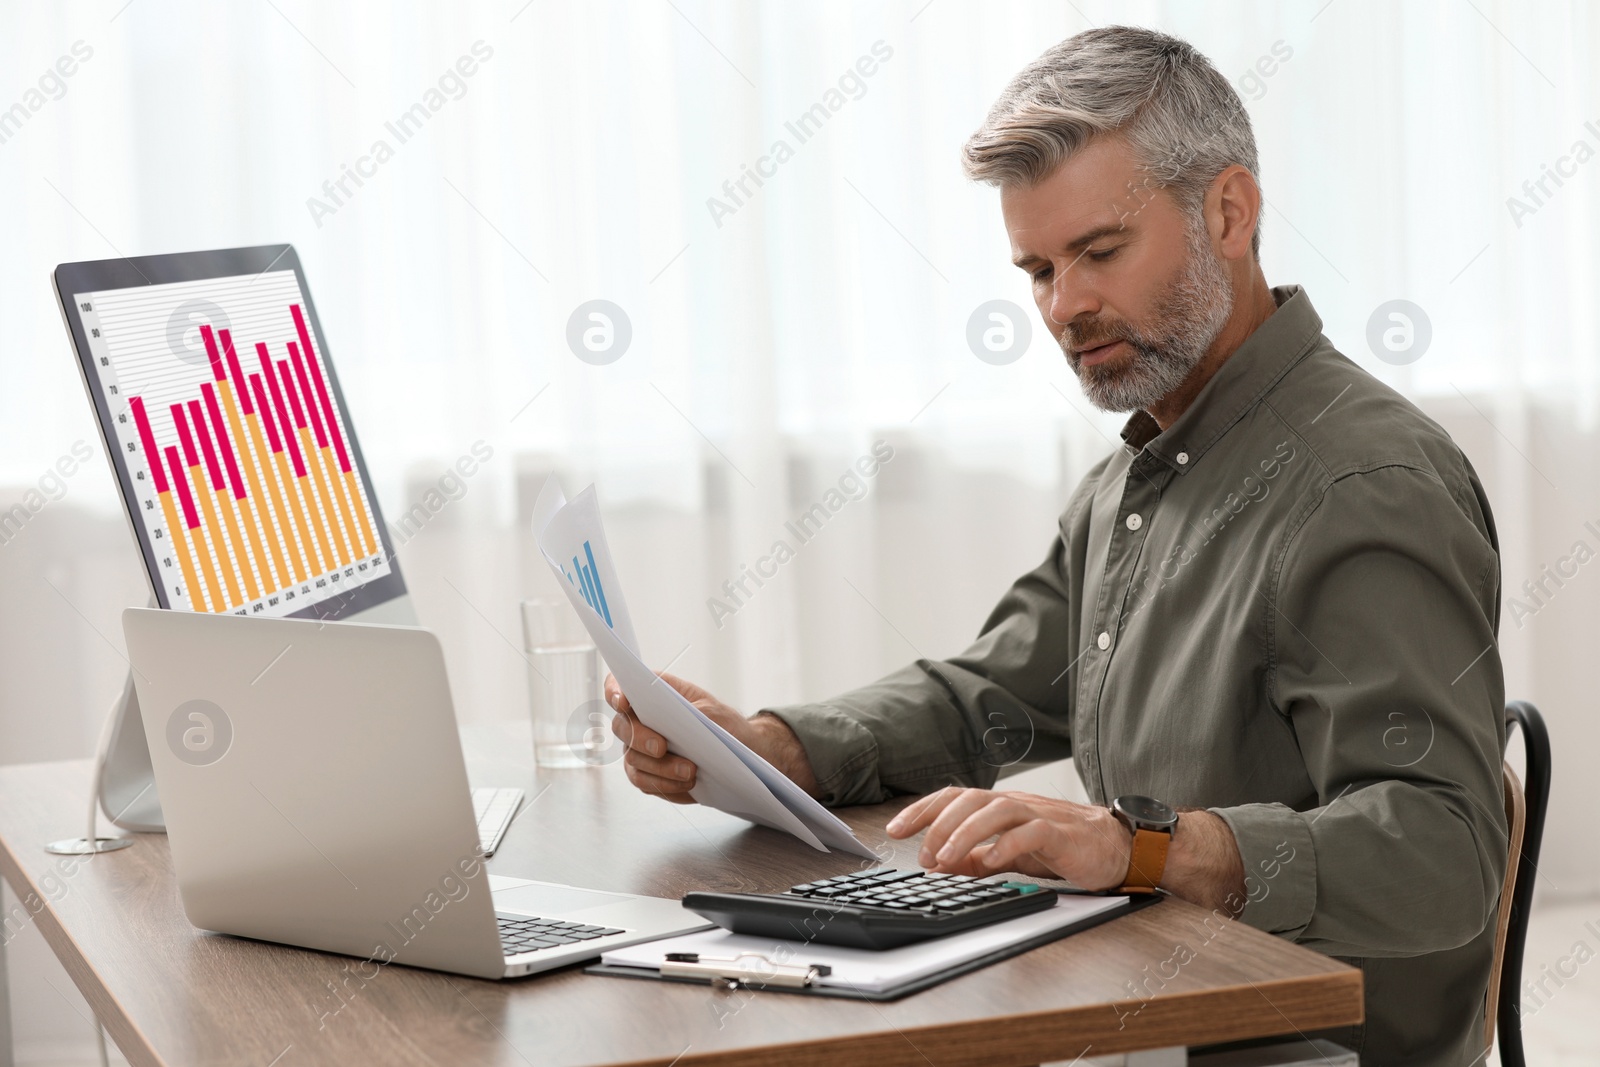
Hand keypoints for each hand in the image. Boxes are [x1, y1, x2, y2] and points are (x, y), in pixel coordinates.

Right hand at [605, 672, 818, 803]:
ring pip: (633, 760)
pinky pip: (644, 782)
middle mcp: (638, 721)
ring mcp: (638, 749)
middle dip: (639, 738)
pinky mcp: (645, 774)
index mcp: (651, 693)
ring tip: (689, 771)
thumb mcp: (714, 711)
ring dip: (660, 768)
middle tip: (661, 747)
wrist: (735, 753)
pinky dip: (665, 785)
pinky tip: (687, 784)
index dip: (614, 692)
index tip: (623, 701)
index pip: (618, 687)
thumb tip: (680, 721)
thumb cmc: (721, 724)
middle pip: (621, 727)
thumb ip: (693, 713)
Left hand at [885, 787, 1132, 888]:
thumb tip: (940, 864)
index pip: (952, 798)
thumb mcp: (1008, 854)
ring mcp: (1038, 815)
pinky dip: (1007, 845)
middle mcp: (1014, 804)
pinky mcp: (1060, 833)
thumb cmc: (1060, 847)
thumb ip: (975, 858)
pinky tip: (991, 861)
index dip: (921, 811)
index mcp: (998, 807)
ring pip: (995, 810)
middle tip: (923, 854)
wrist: (1113, 848)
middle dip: (939, 824)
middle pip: (969, 799)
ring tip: (946, 858)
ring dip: (965, 833)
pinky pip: (1030, 833)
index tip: (894, 830)